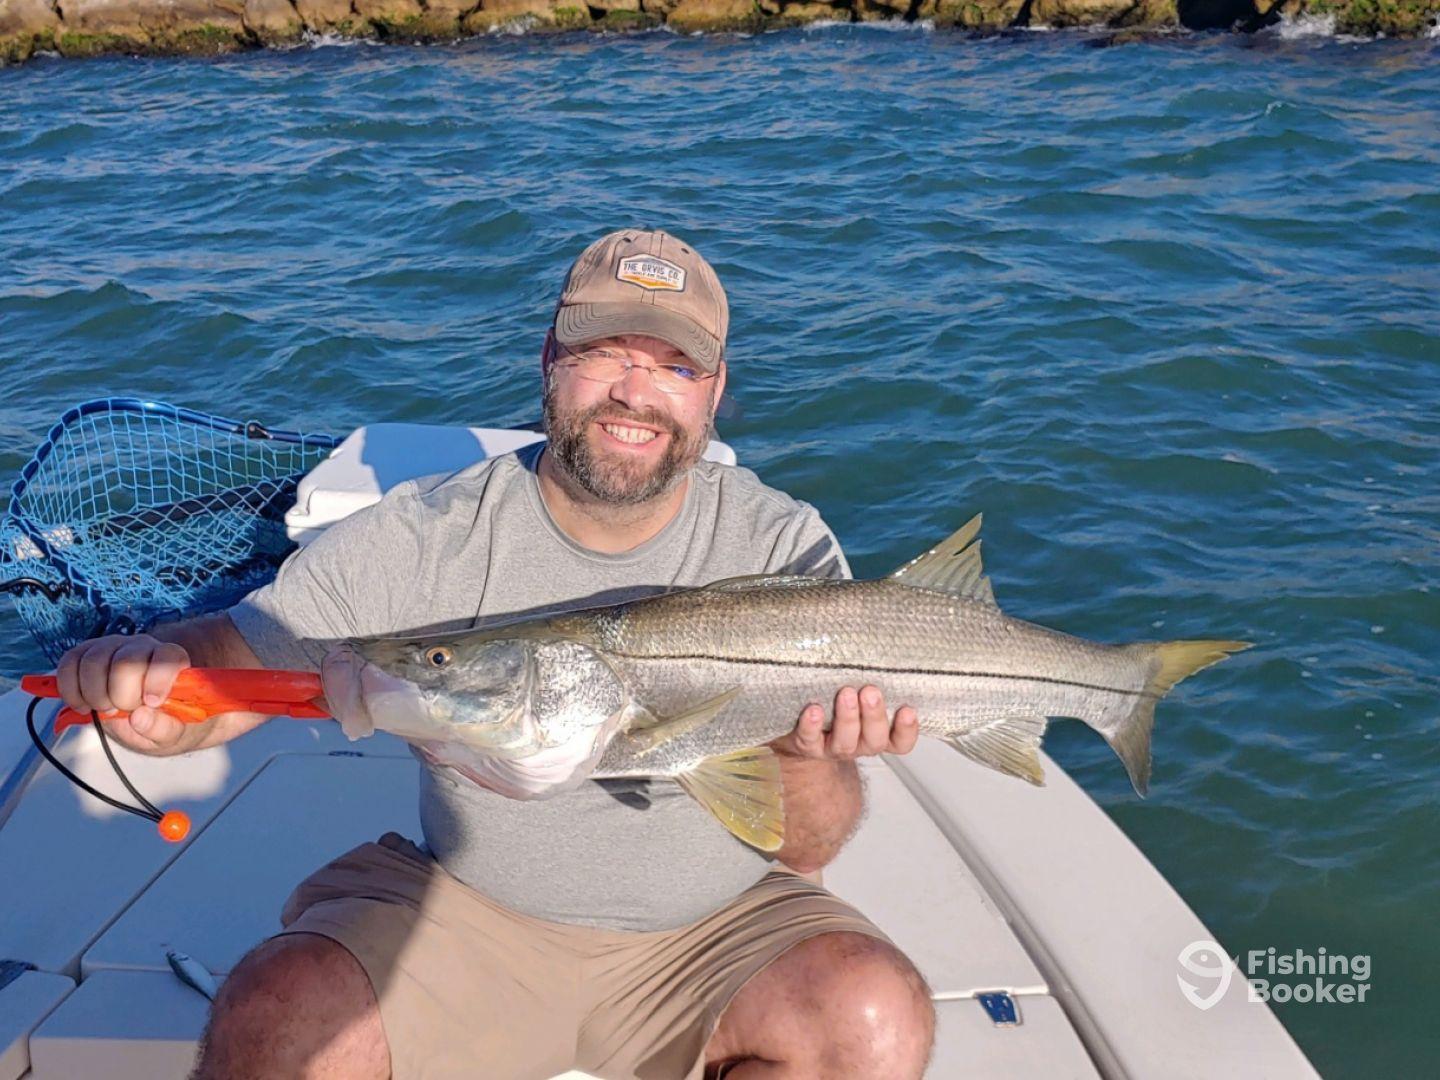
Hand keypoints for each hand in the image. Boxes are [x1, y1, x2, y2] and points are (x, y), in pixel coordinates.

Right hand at [55, 633, 192, 752]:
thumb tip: (140, 717)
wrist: (139, 713)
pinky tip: (84, 705)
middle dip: (121, 696)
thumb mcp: (171, 732)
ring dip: (95, 695)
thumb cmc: (159, 718)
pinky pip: (69, 663)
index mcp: (170, 661)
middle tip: (126, 710)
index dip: (157, 681)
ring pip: (94, 661)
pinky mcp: (84, 654)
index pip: (167, 657)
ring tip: (106, 709)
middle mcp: (142, 647)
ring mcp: (111, 647)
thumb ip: (163, 728)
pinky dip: (71, 690)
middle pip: (125, 662)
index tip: (151, 703)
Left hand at [771, 685, 919, 760]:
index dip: (907, 730)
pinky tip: (814, 710)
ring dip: (847, 718)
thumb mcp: (856, 685)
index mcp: (876, 731)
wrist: (795, 724)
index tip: (907, 710)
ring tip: (845, 694)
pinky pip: (810, 740)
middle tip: (870, 692)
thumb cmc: (834, 699)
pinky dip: (812, 726)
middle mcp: (859, 743)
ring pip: (846, 743)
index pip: (900, 740)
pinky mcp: (807, 745)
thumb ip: (869, 671)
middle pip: (875, 739)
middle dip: (874, 715)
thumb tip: (872, 629)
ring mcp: (833, 746)